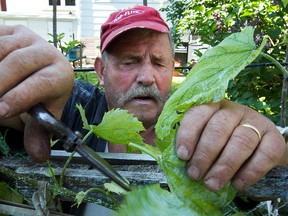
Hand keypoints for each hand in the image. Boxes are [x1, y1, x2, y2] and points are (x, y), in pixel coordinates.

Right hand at [0, 25, 73, 161]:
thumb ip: (38, 133)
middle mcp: (47, 52)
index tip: (0, 110)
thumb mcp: (42, 113)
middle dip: (0, 84)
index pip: (43, 82)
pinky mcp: (10, 31)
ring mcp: (27, 38)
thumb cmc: (41, 95)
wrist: (36, 71)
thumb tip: (39, 156)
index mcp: (61, 73)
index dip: (21, 96)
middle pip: (19, 63)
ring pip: (1, 49)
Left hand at [176, 99, 286, 190]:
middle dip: (204, 154)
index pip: (198, 113)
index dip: (188, 134)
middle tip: (195, 174)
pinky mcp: (273, 138)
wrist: (256, 145)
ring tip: (212, 183)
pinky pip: (265, 154)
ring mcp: (255, 122)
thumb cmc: (222, 142)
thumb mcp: (204, 137)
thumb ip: (191, 144)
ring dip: (225, 165)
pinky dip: (251, 171)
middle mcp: (233, 111)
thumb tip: (171, 159)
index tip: (182, 155)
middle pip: (218, 128)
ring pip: (241, 140)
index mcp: (212, 107)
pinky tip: (237, 183)